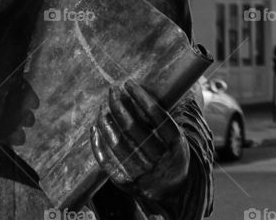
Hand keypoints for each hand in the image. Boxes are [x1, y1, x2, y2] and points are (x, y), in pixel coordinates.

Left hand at [90, 80, 190, 201]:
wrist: (172, 192)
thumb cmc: (173, 155)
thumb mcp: (180, 138)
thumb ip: (168, 118)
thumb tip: (161, 88)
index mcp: (176, 145)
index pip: (157, 116)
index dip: (142, 98)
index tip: (129, 83)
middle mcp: (159, 159)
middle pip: (133, 128)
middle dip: (119, 105)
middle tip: (112, 90)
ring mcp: (142, 173)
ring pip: (118, 144)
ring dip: (107, 122)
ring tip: (102, 106)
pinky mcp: (126, 183)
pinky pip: (107, 161)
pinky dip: (98, 144)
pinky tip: (95, 127)